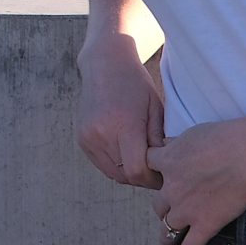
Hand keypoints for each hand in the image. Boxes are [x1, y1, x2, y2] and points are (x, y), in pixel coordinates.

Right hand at [76, 39, 164, 188]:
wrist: (104, 65)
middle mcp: (101, 134)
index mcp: (123, 125)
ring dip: (128, 173)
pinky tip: (126, 152)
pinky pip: (102, 164)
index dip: (152, 179)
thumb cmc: (136, 85)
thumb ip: (158, 140)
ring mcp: (88, 137)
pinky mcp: (82, 139)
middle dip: (142, 178)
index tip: (163, 174)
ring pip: (112, 173)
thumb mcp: (155, 109)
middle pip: (124, 175)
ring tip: (142, 161)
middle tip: (156, 170)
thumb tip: (163, 169)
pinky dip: (115, 165)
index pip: (136, 171)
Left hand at [146, 119, 245, 244]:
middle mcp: (171, 188)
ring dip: (165, 235)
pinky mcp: (205, 225)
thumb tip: (171, 145)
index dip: (153, 167)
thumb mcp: (194, 133)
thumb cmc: (225, 139)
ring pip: (167, 226)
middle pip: (157, 202)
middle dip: (162, 206)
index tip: (155, 170)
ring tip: (165, 242)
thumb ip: (179, 144)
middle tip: (168, 210)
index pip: (148, 164)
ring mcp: (186, 210)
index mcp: (167, 161)